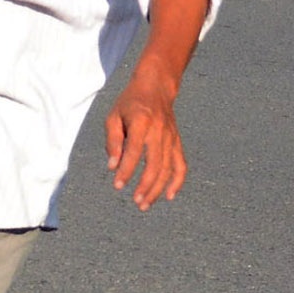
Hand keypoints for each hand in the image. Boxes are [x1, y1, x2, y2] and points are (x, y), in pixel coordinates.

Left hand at [103, 74, 187, 210]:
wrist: (156, 88)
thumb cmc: (129, 104)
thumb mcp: (114, 116)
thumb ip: (113, 141)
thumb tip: (112, 167)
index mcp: (141, 122)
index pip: (134, 150)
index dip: (126, 170)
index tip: (117, 186)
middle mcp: (159, 131)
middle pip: (155, 164)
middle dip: (146, 185)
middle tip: (136, 202)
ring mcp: (171, 137)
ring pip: (168, 168)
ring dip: (158, 189)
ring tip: (144, 204)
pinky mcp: (177, 142)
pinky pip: (181, 164)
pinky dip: (178, 181)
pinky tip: (169, 196)